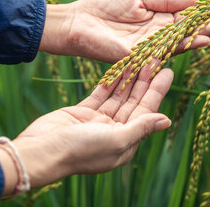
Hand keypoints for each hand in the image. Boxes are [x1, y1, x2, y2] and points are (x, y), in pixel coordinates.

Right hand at [0, 64, 172, 194]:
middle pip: (134, 102)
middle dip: (145, 80)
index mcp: (125, 142)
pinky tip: (119, 67)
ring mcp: (98, 122)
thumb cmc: (80, 150)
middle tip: (156, 58)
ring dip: (129, 78)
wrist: (41, 151)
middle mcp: (114, 132)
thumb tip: (166, 121)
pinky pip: (101, 94)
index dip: (157, 91)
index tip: (168, 71)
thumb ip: (140, 128)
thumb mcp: (116, 140)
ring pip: (118, 96)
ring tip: (140, 58)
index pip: (146, 112)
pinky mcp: (82, 113)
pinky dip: (110, 81)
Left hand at [39, 0, 209, 62]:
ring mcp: (153, 46)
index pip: (196, 16)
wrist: (77, 20)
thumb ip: (167, 1)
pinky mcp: (140, 55)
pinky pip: (165, 49)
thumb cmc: (104, 7)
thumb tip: (196, 0)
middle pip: (198, 29)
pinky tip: (203, 37)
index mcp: (163, 20)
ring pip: (187, 40)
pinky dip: (184, 43)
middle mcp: (162, 35)